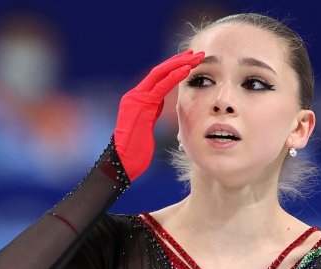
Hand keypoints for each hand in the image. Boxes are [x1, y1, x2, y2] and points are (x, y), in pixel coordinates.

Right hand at [113, 49, 204, 180]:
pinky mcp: (141, 106)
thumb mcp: (146, 125)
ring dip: (180, 64)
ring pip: (160, 74)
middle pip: (159, 71)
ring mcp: (136, 99)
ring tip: (197, 58)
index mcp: (136, 99)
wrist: (122, 163)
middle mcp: (134, 95)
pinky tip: (187, 70)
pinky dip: (175, 76)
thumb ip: (152, 110)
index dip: (174, 67)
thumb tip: (160, 102)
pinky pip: (161, 87)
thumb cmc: (135, 151)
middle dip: (180, 60)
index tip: (191, 61)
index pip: (157, 77)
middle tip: (199, 54)